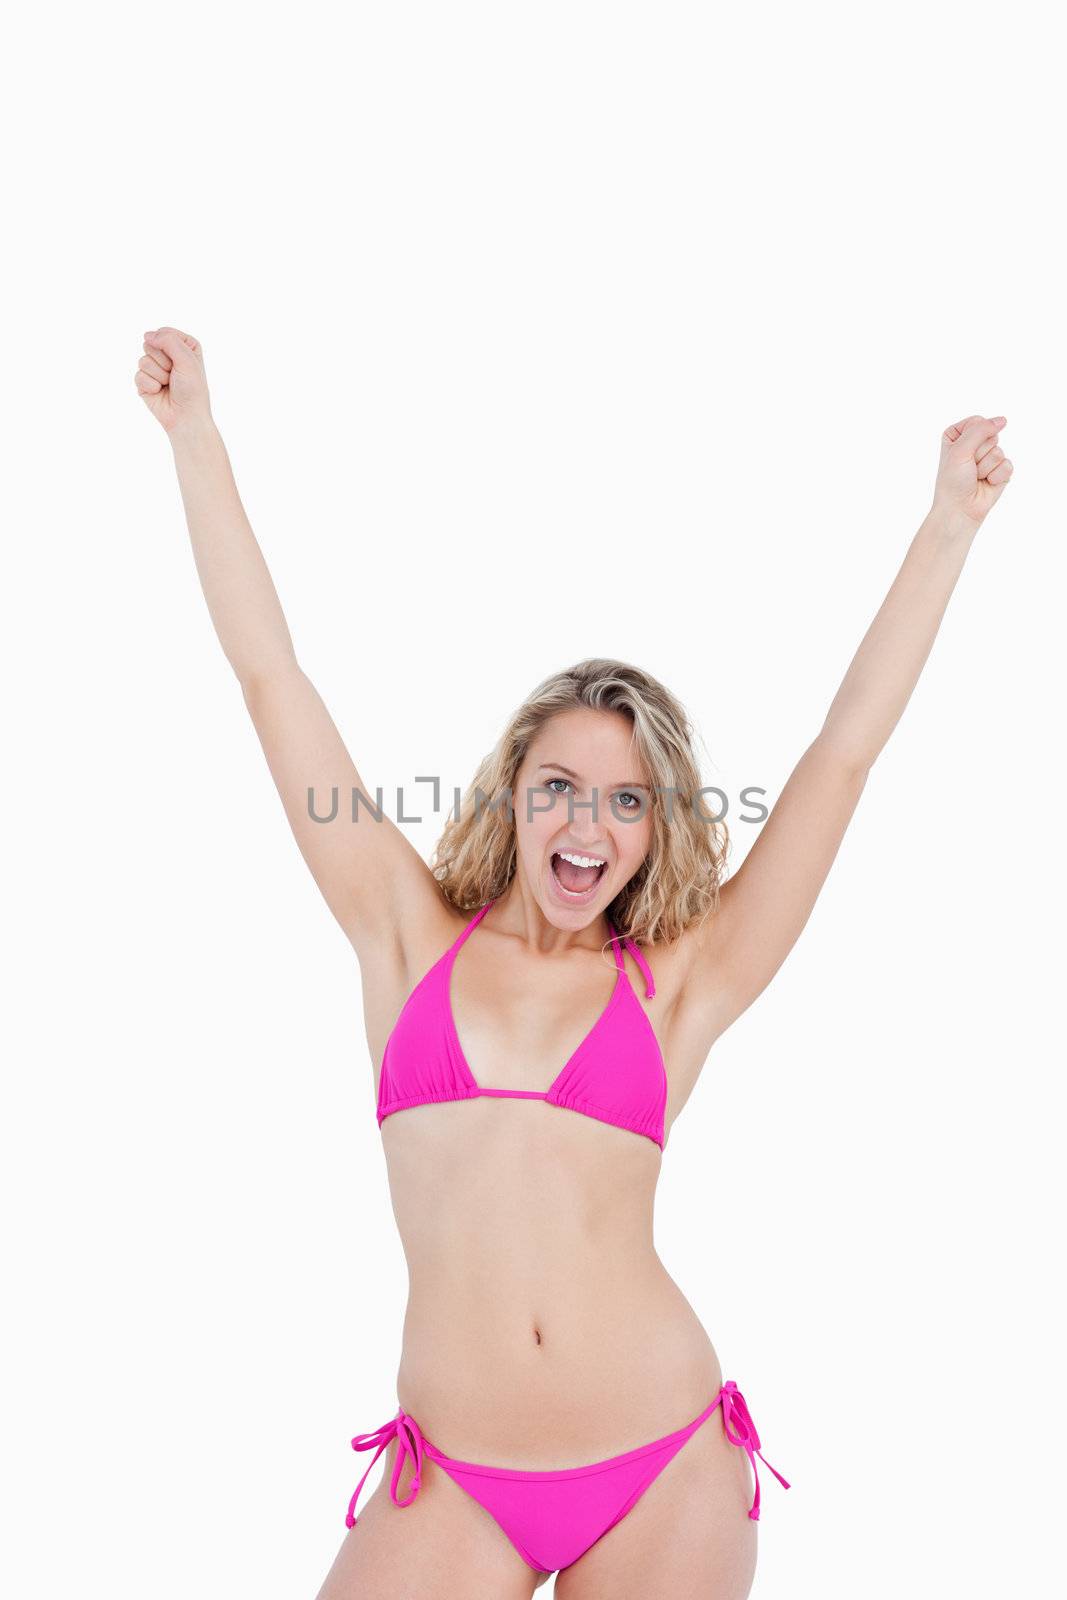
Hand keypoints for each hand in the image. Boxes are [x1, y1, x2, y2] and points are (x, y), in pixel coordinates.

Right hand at [135, 327, 210, 435]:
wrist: (185, 417)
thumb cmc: (192, 389)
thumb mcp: (187, 359)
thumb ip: (168, 341)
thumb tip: (147, 335)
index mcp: (183, 345)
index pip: (164, 333)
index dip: (170, 348)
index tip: (182, 363)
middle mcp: (168, 354)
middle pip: (150, 344)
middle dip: (163, 362)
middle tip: (174, 375)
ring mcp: (155, 367)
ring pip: (143, 360)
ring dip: (158, 375)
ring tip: (168, 384)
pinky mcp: (144, 381)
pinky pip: (138, 375)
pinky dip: (150, 385)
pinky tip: (159, 392)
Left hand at [932, 414, 1013, 529]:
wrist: (960, 509)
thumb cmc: (953, 481)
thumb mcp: (960, 450)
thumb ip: (980, 430)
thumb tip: (1003, 420)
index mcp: (958, 434)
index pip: (978, 422)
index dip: (972, 439)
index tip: (960, 456)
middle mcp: (973, 443)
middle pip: (991, 435)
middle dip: (979, 454)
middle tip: (969, 468)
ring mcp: (988, 456)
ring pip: (999, 451)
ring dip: (986, 467)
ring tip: (976, 477)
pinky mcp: (1001, 470)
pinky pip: (1007, 464)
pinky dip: (996, 476)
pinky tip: (987, 483)